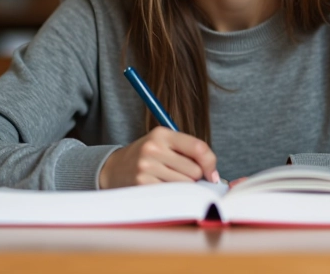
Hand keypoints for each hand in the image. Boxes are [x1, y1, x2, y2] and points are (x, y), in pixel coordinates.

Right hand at [99, 127, 219, 188]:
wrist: (114, 169)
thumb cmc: (148, 158)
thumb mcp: (165, 145)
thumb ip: (190, 153)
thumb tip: (215, 177)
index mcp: (162, 133)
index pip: (199, 148)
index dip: (211, 164)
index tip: (211, 174)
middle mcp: (153, 148)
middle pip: (195, 171)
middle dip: (194, 177)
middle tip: (181, 176)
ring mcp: (146, 167)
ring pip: (185, 185)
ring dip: (183, 188)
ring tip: (170, 182)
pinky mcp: (142, 185)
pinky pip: (172, 195)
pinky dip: (173, 196)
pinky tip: (163, 189)